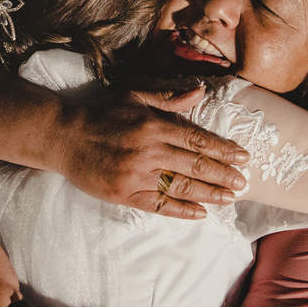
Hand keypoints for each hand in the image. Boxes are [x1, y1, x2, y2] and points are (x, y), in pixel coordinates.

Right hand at [49, 82, 248, 218]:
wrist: (63, 137)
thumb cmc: (100, 114)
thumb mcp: (133, 96)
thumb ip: (167, 98)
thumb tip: (199, 93)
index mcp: (153, 126)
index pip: (197, 140)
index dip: (223, 149)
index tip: (243, 157)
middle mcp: (149, 152)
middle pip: (195, 165)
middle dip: (223, 175)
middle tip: (244, 182)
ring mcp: (137, 175)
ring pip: (182, 187)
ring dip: (210, 194)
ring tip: (229, 198)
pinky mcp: (125, 193)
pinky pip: (159, 205)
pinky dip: (181, 210)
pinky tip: (200, 213)